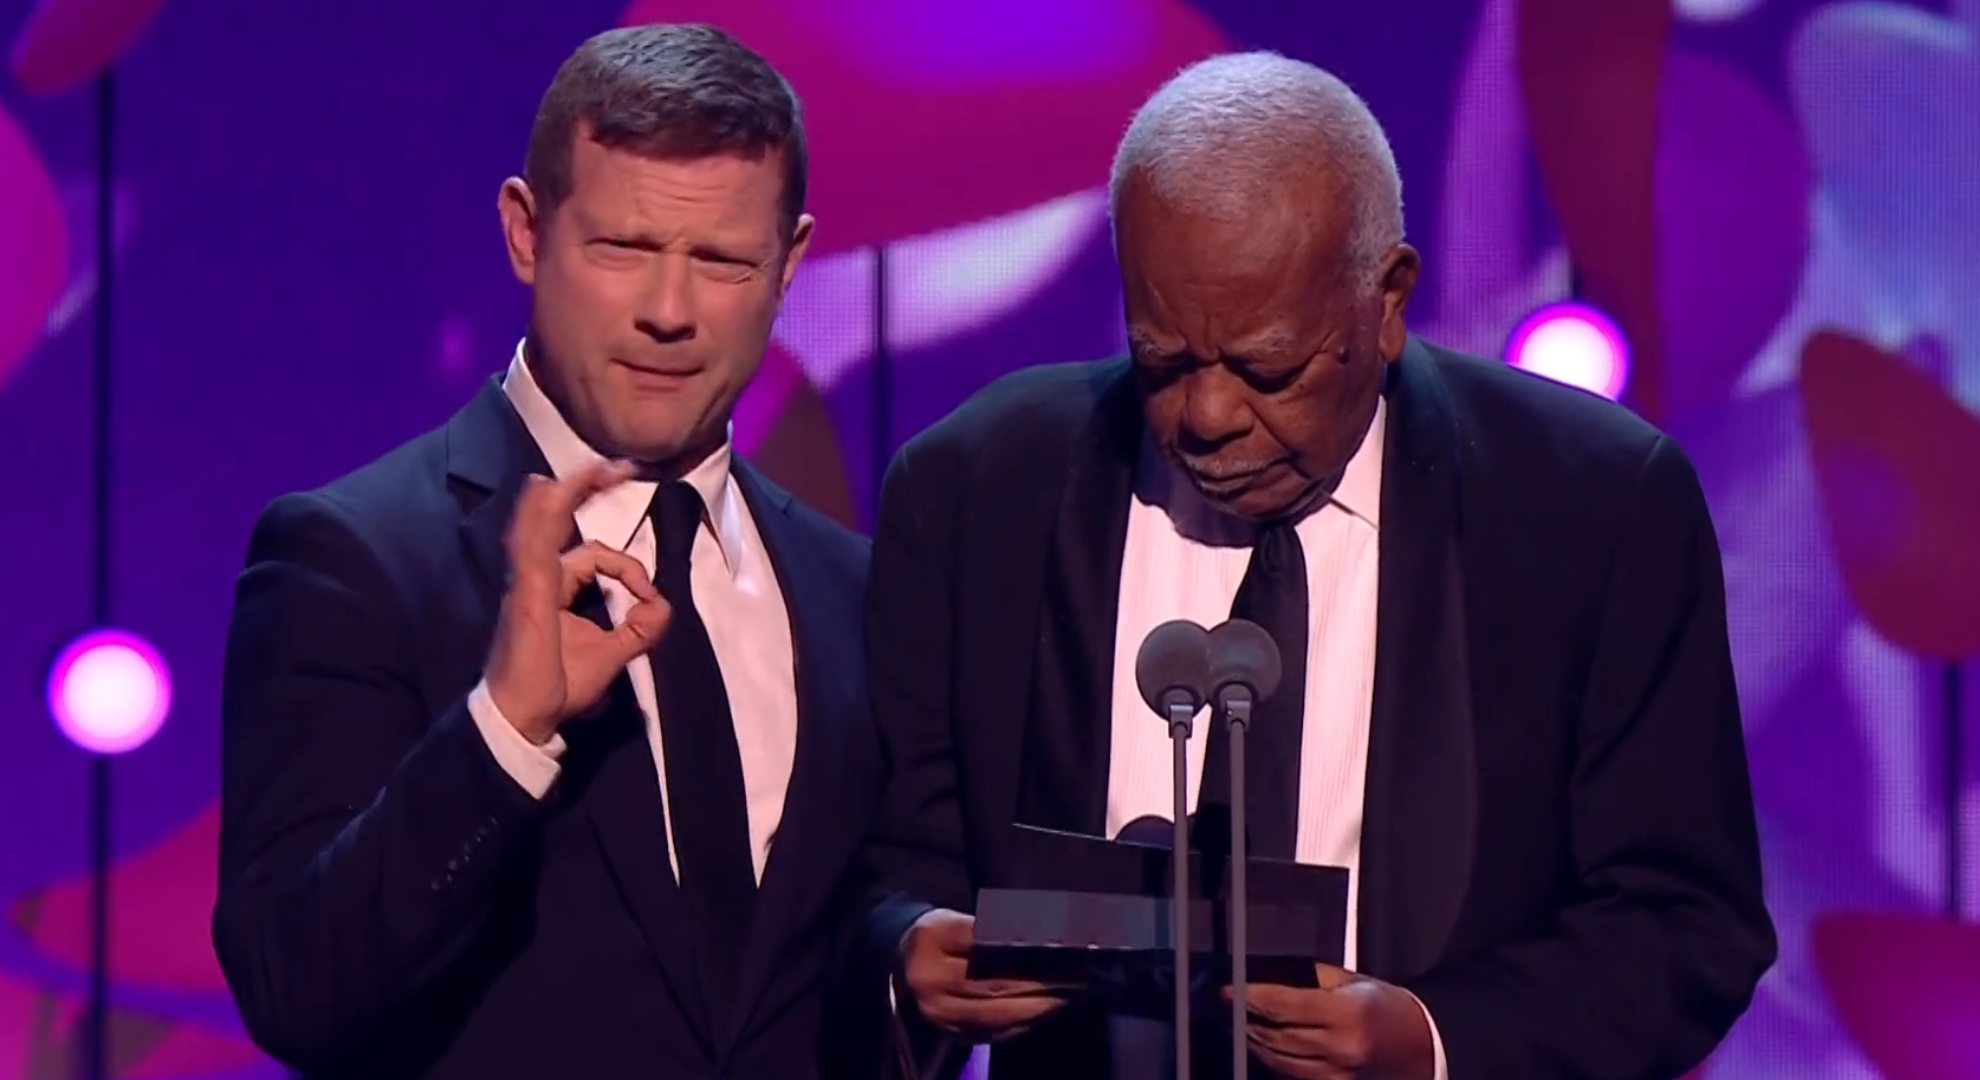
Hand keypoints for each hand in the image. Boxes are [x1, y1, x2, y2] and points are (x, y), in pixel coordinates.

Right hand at [485, 460, 670, 742]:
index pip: (597, 556)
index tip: (650, 598)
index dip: (631, 569)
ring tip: (596, 466)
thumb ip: (640, 629)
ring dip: (571, 490)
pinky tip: (546, 489)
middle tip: (620, 465)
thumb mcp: (614, 654)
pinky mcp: (526, 592)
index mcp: (557, 585)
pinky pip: (532, 545)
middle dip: (587, 488)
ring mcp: (528, 580)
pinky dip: (539, 515)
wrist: (527, 715)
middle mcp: (539, 575)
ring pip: (545, 522)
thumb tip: (664, 605)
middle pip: (560, 518)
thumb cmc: (558, 684)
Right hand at [898, 909, 1070, 1043]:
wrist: (900, 969)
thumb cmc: (937, 937)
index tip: (1057, 947)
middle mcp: (930, 980)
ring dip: (1038, 1006)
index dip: (1023, 946)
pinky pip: (994, 1032)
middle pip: (995, 983)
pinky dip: (1023, 1022)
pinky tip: (1043, 1010)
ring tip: (1067, 994)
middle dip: (1039, 982)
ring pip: (998, 1013)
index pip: (984, 942)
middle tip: (1074, 975)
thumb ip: (989, 928)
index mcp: (932, 939)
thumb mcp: (954, 919)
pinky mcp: (949, 1035)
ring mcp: (938, 1013)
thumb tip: (1039, 937)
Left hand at [1227, 964, 1435, 1079]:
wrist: (1422, 1048)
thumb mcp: (1352, 982)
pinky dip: (1273, 1060)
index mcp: (1347, 1015)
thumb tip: (1266, 977)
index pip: (1284, 1006)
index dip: (1250, 998)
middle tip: (1227, 1008)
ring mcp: (1337, 1075)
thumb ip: (1309, 980)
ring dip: (1254, 1042)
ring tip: (1239, 1024)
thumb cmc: (1387, 1009)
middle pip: (1276, 1036)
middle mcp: (1341, 1049)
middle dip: (1246, 1021)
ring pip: (1278, 1061)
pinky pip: (1291, 1076)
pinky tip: (1263, 1045)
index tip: (1227, 991)